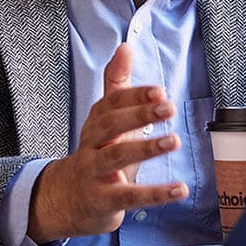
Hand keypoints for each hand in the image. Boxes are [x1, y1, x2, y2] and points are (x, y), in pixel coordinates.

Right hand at [29, 43, 189, 240]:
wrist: (66, 199)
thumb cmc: (96, 154)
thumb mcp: (105, 120)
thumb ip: (116, 86)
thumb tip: (125, 46)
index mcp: (96, 124)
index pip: (111, 104)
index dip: (134, 96)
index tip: (159, 91)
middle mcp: (92, 145)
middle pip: (111, 126)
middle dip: (139, 115)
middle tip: (169, 108)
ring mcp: (95, 173)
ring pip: (117, 157)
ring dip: (146, 148)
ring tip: (174, 141)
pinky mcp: (104, 200)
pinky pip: (129, 196)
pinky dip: (155, 193)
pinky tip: (180, 189)